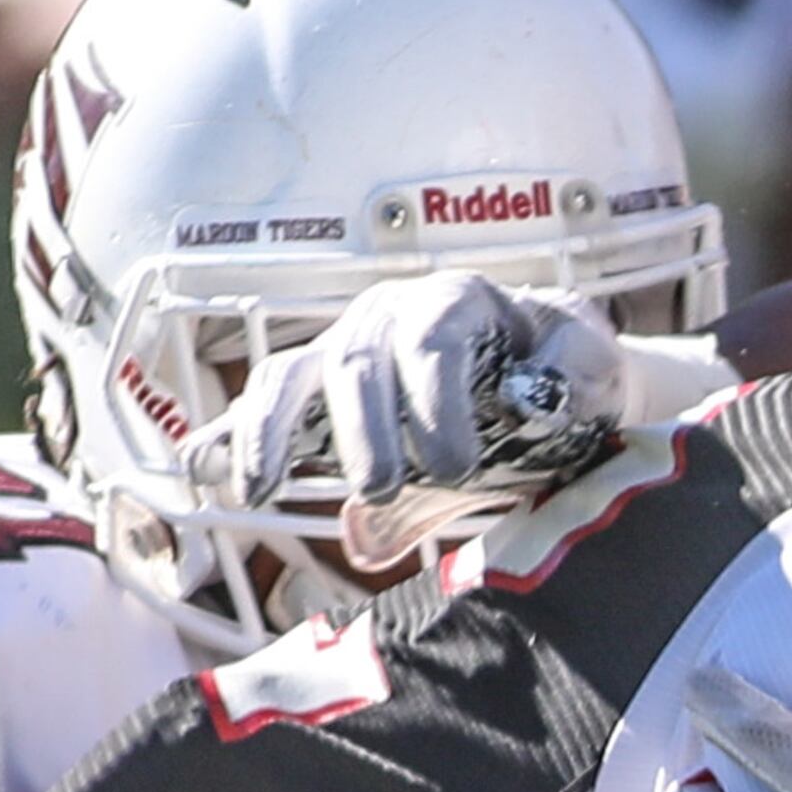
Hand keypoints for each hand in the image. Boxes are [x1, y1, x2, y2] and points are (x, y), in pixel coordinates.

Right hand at [257, 273, 635, 565]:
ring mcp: (342, 353)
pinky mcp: (318, 398)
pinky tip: (203, 470)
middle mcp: (385, 318)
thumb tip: (527, 401)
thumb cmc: (564, 368)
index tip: (456, 469)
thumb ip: (564, 375)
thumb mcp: (587, 362)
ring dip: (271, 432)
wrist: (551, 375)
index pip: (430, 342)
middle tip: (383, 489)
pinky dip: (232, 437)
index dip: (435, 405)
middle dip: (363, 428)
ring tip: (259, 489)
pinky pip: (265, 409)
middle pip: (354, 360)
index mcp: (452, 303)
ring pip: (290, 376)